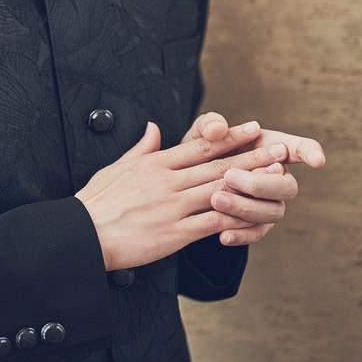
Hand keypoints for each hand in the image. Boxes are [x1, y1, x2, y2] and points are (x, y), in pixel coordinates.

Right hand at [74, 117, 294, 269]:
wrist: (83, 234)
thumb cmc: (96, 202)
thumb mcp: (117, 167)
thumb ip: (141, 147)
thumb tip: (154, 127)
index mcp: (155, 163)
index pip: (201, 145)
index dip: (231, 136)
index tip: (252, 128)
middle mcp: (168, 181)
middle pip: (217, 164)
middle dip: (252, 155)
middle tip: (278, 147)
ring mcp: (173, 206)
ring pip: (220, 189)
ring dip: (252, 182)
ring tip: (276, 175)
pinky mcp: (175, 232)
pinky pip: (212, 222)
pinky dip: (236, 217)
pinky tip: (255, 214)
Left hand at [183, 110, 324, 245]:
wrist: (189, 180)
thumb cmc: (202, 150)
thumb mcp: (201, 133)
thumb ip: (209, 125)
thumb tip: (218, 128)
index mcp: (272, 149)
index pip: (300, 149)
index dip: (311, 153)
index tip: (317, 161)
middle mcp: (278, 178)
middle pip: (288, 186)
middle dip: (260, 183)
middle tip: (229, 176)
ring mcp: (270, 203)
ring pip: (273, 211)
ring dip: (245, 207)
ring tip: (216, 199)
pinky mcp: (256, 225)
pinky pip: (256, 233)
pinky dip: (241, 235)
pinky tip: (223, 235)